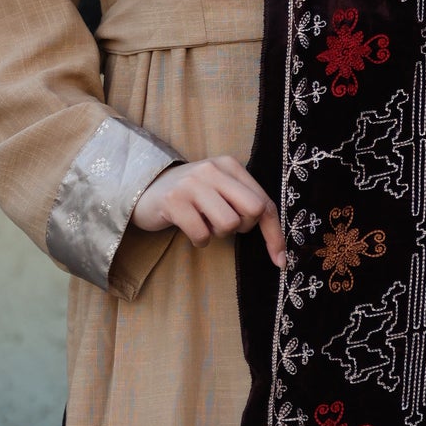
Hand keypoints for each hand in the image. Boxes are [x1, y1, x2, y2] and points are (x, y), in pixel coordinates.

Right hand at [133, 155, 286, 267]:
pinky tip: (189, 228)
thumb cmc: (191, 198)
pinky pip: (202, 235)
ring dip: (218, 234)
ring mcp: (192, 184)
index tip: (280, 260)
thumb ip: (245, 204)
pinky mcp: (174, 201)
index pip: (264, 202)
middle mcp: (212, 169)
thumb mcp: (220, 191)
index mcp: (229, 165)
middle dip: (244, 228)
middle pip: (253, 210)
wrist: (146, 191)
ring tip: (203, 222)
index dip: (275, 235)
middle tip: (224, 225)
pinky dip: (199, 240)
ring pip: (228, 224)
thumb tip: (278, 248)